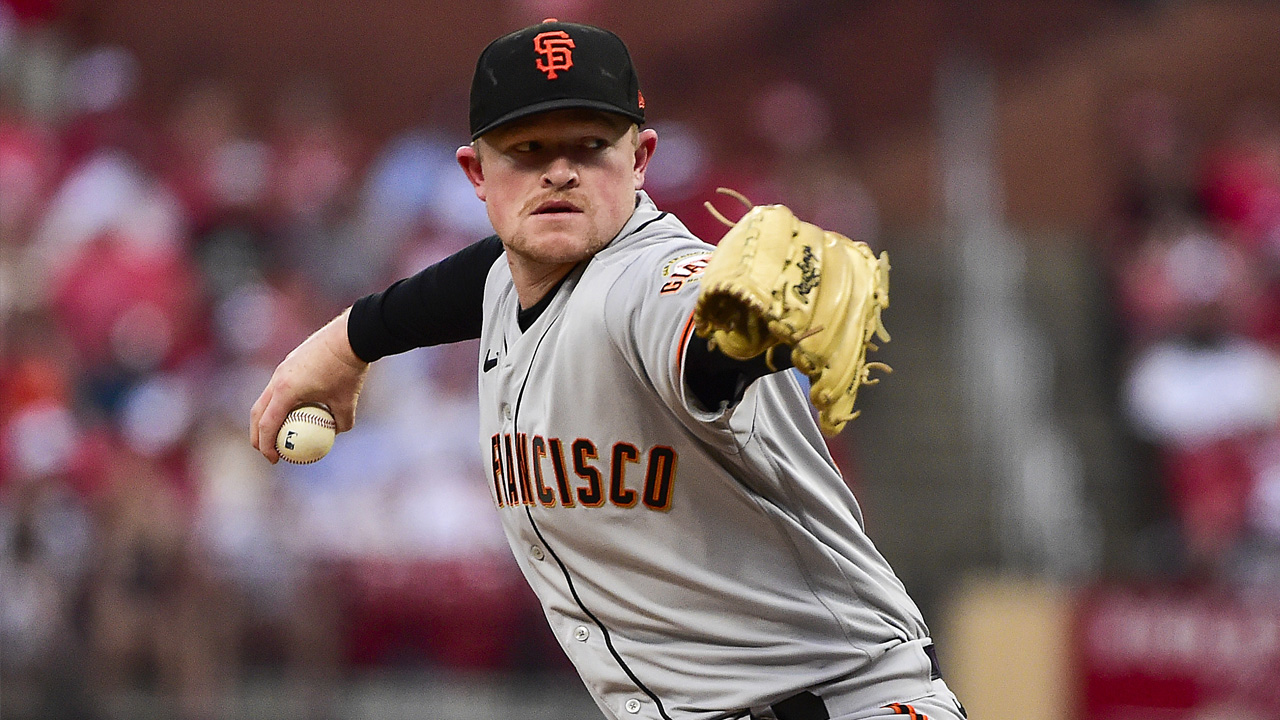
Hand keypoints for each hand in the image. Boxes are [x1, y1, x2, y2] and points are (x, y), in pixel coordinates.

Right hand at [249, 308, 369, 462]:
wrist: (350, 335)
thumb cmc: (349, 369)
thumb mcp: (348, 401)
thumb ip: (342, 422)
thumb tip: (335, 434)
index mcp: (286, 391)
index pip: (267, 425)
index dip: (266, 446)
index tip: (275, 460)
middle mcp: (278, 378)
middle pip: (257, 412)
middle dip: (257, 435)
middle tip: (267, 451)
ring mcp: (282, 368)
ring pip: (266, 397)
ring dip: (267, 416)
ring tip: (279, 432)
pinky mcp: (290, 360)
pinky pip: (279, 386)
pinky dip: (279, 401)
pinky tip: (296, 408)